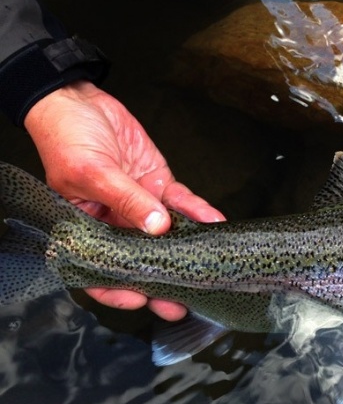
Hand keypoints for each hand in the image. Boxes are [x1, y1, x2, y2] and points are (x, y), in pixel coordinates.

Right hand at [23, 81, 224, 319]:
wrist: (79, 100)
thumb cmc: (66, 138)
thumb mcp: (91, 172)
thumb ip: (125, 200)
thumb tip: (157, 226)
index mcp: (84, 228)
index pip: (98, 269)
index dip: (116, 289)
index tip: (139, 300)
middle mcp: (113, 223)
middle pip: (139, 260)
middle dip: (161, 283)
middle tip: (181, 303)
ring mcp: (139, 206)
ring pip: (166, 237)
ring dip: (187, 252)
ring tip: (208, 270)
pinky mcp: (158, 187)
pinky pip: (182, 204)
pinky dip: (199, 213)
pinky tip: (215, 223)